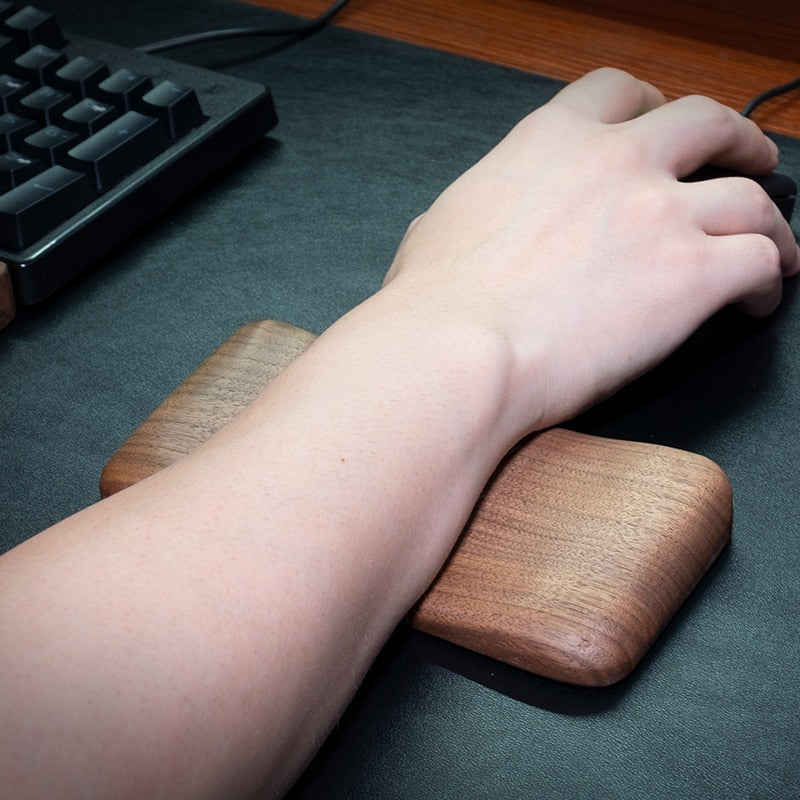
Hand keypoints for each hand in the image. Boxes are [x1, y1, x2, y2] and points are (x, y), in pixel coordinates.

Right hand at [383, 68, 798, 433]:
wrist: (456, 351)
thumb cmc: (436, 303)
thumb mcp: (440, 227)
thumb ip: (478, 208)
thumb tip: (467, 223)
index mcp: (550, 143)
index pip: (618, 94)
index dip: (652, 105)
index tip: (663, 122)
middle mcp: (615, 163)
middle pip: (706, 124)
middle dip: (735, 141)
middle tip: (746, 161)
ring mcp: (660, 214)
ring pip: (750, 199)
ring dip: (767, 222)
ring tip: (772, 247)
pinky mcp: (691, 274)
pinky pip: (759, 262)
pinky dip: (768, 279)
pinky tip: (757, 299)